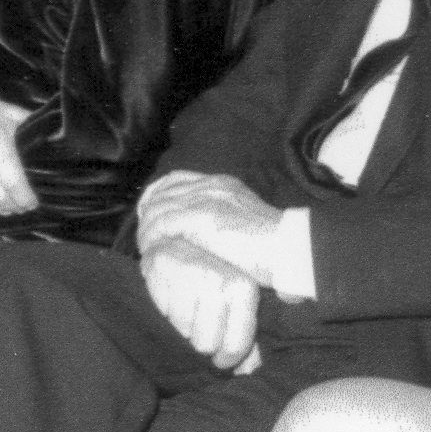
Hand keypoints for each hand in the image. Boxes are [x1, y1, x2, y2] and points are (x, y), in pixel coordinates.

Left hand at [134, 171, 287, 289]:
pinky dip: (151, 238)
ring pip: (157, 209)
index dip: (158, 195)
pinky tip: (149, 250)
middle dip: (148, 212)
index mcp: (222, 184)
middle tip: (143, 234)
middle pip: (162, 192)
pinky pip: (160, 224)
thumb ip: (221, 221)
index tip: (149, 213)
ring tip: (145, 247)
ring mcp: (201, 199)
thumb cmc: (274, 245)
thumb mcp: (244, 223)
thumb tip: (205, 236)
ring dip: (147, 229)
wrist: (287, 248)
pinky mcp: (195, 217)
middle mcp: (209, 185)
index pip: (177, 180)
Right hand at [139, 234, 261, 370]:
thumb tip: (249, 370)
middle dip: (203, 345)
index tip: (224, 362)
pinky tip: (173, 299)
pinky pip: (161, 307)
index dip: (229, 355)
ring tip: (189, 318)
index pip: (237, 339)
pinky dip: (165, 309)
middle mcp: (215, 277)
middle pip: (205, 340)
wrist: (188, 234)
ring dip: (183, 327)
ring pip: (181, 326)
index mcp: (242, 286)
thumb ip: (245, 334)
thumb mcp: (240, 301)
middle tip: (203, 341)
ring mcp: (185, 270)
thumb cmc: (221, 273)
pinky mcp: (159, 263)